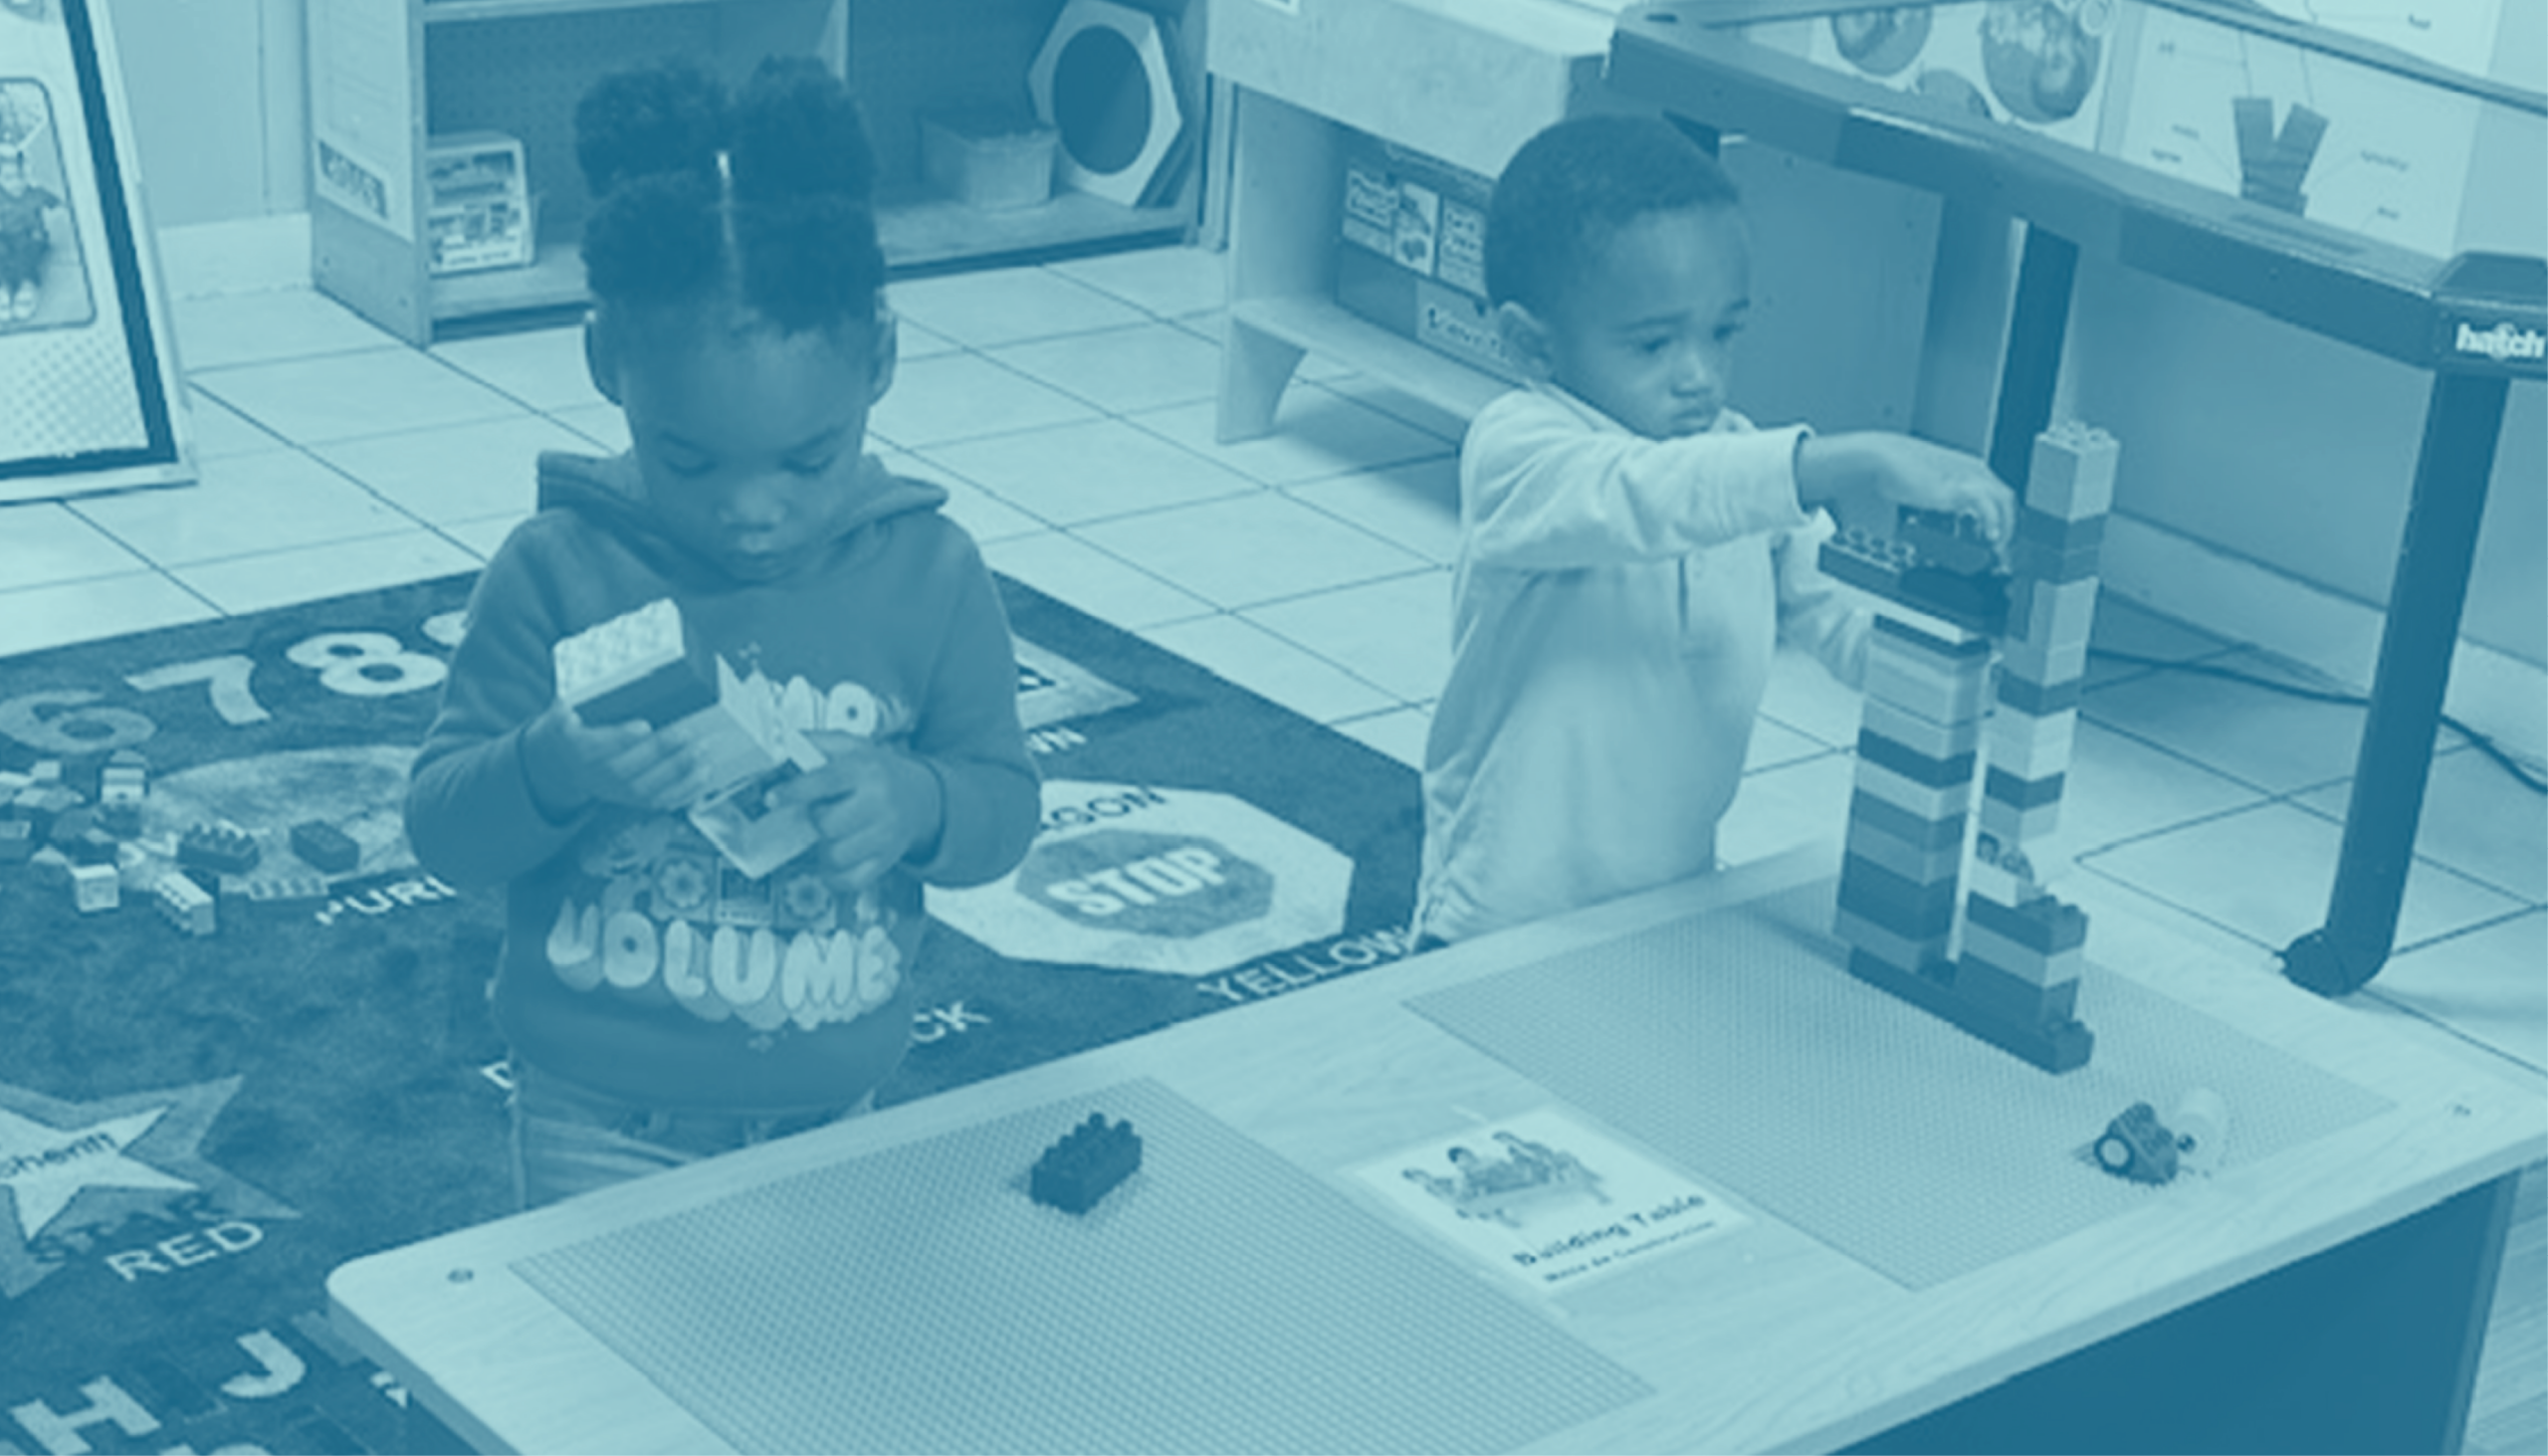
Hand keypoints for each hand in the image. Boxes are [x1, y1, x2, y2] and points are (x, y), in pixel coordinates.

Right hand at [521, 700, 743, 819]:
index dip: (620, 738)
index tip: (643, 726)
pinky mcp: (632, 800)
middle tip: (687, 733)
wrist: (563, 764)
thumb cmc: (572, 730)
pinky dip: (685, 790)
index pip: (595, 746)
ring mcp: (614, 790)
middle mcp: (595, 773)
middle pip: (626, 768)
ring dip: (678, 770)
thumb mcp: (563, 712)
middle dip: (660, 751)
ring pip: (646, 788)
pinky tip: (704, 773)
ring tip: (701, 750)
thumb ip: (571, 702)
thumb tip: (579, 680)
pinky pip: (660, 801)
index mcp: (576, 748)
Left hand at [761, 731, 944, 894]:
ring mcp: (885, 834)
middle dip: (814, 820)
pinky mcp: (887, 859)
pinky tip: (834, 861)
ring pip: (835, 855)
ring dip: (823, 848)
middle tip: (819, 813)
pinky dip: (836, 876)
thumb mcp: (853, 746)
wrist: (923, 796)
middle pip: (826, 823)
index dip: (794, 791)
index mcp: (866, 770)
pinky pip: (852, 879)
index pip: (824, 782)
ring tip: (830, 834)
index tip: (773, 798)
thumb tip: (786, 745)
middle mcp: (879, 802)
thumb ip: (819, 742)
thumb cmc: (880, 772)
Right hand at [1799, 432, 2017, 552]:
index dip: (2001, 516)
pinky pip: (1988, 506)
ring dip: (2006, 526)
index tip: (1995, 537)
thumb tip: (1936, 512)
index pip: (1996, 493)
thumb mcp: (1924, 484)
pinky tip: (1988, 537)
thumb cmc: (1895, 468)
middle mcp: (1973, 470)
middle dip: (2008, 524)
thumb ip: (1937, 496)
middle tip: (2001, 549)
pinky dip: (1992, 522)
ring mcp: (1968, 478)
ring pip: (2004, 501)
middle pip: (2006, 499)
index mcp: (1967, 467)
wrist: (1881, 458)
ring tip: (1997, 547)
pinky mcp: (1958, 488)